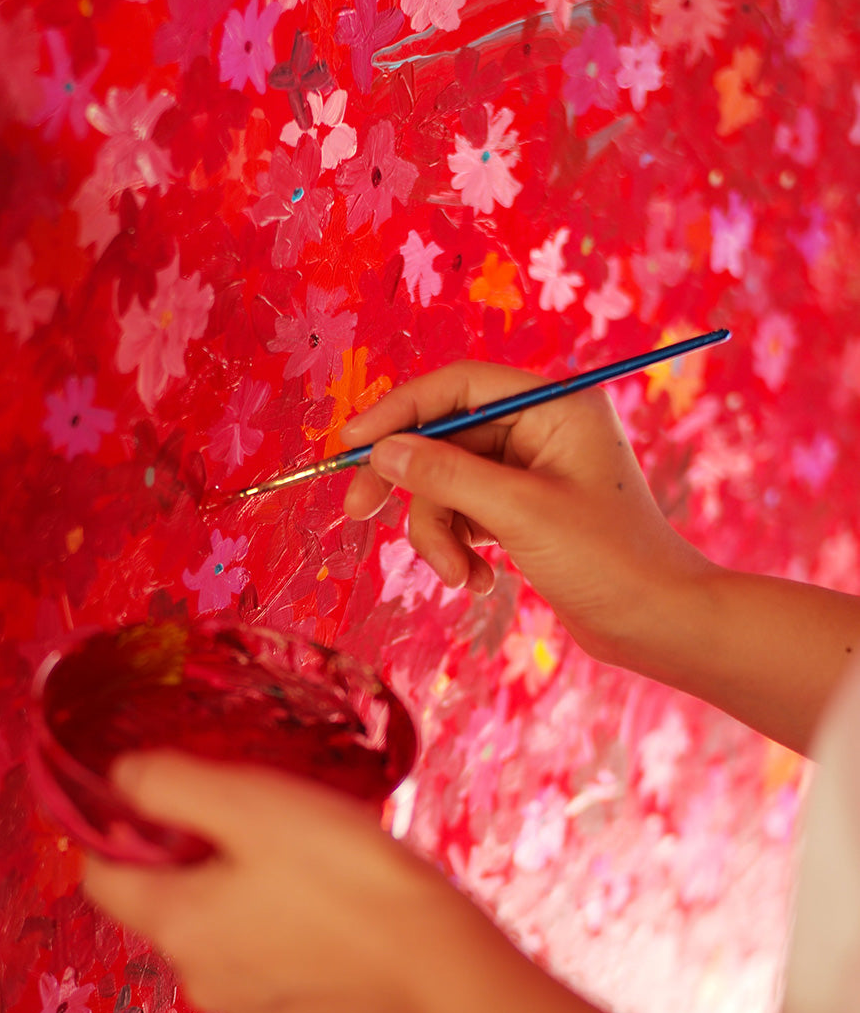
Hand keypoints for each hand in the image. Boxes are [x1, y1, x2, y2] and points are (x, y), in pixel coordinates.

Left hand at [82, 752, 465, 1012]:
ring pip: (220, 942)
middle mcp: (198, 980)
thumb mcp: (249, 802)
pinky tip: (329, 921)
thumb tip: (118, 779)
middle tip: (261, 833)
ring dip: (241, 909)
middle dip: (195, 868)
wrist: (438, 955)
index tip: (170, 807)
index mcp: (175, 924)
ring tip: (305, 876)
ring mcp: (249, 1012)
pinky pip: (268, 974)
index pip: (100, 879)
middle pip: (167, 909)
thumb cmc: (341, 869)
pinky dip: (283, 946)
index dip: (119, 835)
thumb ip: (168, 784)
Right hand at [340, 360, 711, 669]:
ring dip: (440, 535)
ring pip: (448, 486)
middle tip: (356, 512)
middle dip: (406, 482)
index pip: (459, 386)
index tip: (352, 444)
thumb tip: (384, 451)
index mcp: (555, 407)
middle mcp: (543, 430)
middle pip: (445, 438)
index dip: (400, 411)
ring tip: (460, 577)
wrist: (659, 626)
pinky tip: (480, 583)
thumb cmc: (609, 561)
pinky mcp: (525, 513)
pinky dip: (461, 550)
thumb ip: (446, 476)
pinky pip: (466, 517)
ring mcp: (532, 473)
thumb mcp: (519, 513)